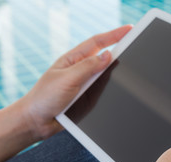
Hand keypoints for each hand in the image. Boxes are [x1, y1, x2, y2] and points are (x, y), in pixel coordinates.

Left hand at [18, 25, 131, 139]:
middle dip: (119, 52)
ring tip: (128, 68)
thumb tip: (107, 56)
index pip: (96, 43)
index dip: (114, 35)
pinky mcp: (86, 99)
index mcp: (72, 60)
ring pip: (105, 76)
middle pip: (104, 58)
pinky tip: (116, 90)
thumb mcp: (66, 79)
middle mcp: (79, 70)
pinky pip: (103, 92)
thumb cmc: (44, 98)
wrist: (36, 122)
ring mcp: (84, 85)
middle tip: (135, 47)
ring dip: (115, 73)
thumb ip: (87, 67)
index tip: (129, 29)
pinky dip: (110, 90)